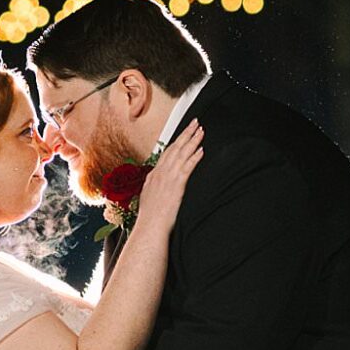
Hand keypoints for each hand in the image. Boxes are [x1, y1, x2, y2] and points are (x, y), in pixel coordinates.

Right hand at [132, 120, 203, 236]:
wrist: (150, 226)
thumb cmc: (150, 218)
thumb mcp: (148, 199)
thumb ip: (153, 189)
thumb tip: (157, 187)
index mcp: (154, 176)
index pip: (166, 154)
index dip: (176, 142)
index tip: (183, 135)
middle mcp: (160, 173)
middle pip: (175, 148)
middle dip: (186, 134)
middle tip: (195, 122)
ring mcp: (168, 177)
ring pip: (182, 153)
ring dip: (192, 140)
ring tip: (201, 130)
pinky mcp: (177, 184)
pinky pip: (187, 167)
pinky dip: (194, 157)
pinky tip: (201, 150)